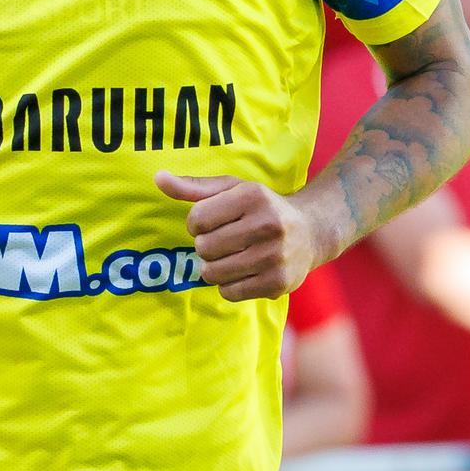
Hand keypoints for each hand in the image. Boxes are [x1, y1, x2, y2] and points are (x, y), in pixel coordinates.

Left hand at [158, 173, 317, 300]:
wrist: (311, 231)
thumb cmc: (261, 207)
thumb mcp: (232, 189)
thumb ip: (193, 186)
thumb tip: (158, 178)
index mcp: (253, 197)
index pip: (197, 219)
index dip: (196, 224)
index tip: (211, 223)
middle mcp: (268, 225)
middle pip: (204, 248)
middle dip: (205, 246)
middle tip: (223, 241)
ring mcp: (275, 256)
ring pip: (213, 273)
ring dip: (214, 267)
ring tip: (230, 256)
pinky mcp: (278, 283)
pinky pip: (229, 292)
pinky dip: (228, 285)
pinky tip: (243, 271)